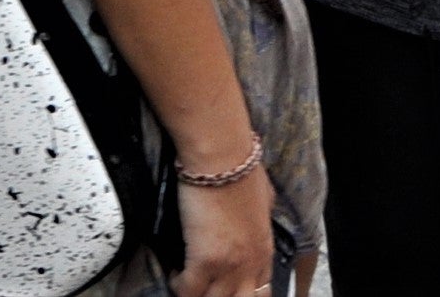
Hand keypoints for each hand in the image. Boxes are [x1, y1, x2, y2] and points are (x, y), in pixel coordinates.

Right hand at [172, 164, 277, 296]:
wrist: (222, 156)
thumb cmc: (242, 167)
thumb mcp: (264, 197)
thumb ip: (261, 216)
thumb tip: (260, 213)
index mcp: (264, 249)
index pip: (262, 291)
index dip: (243, 293)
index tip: (226, 286)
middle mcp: (250, 263)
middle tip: (206, 286)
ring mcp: (229, 265)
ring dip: (199, 293)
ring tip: (188, 282)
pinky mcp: (204, 261)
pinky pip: (188, 291)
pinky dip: (179, 285)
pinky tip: (174, 272)